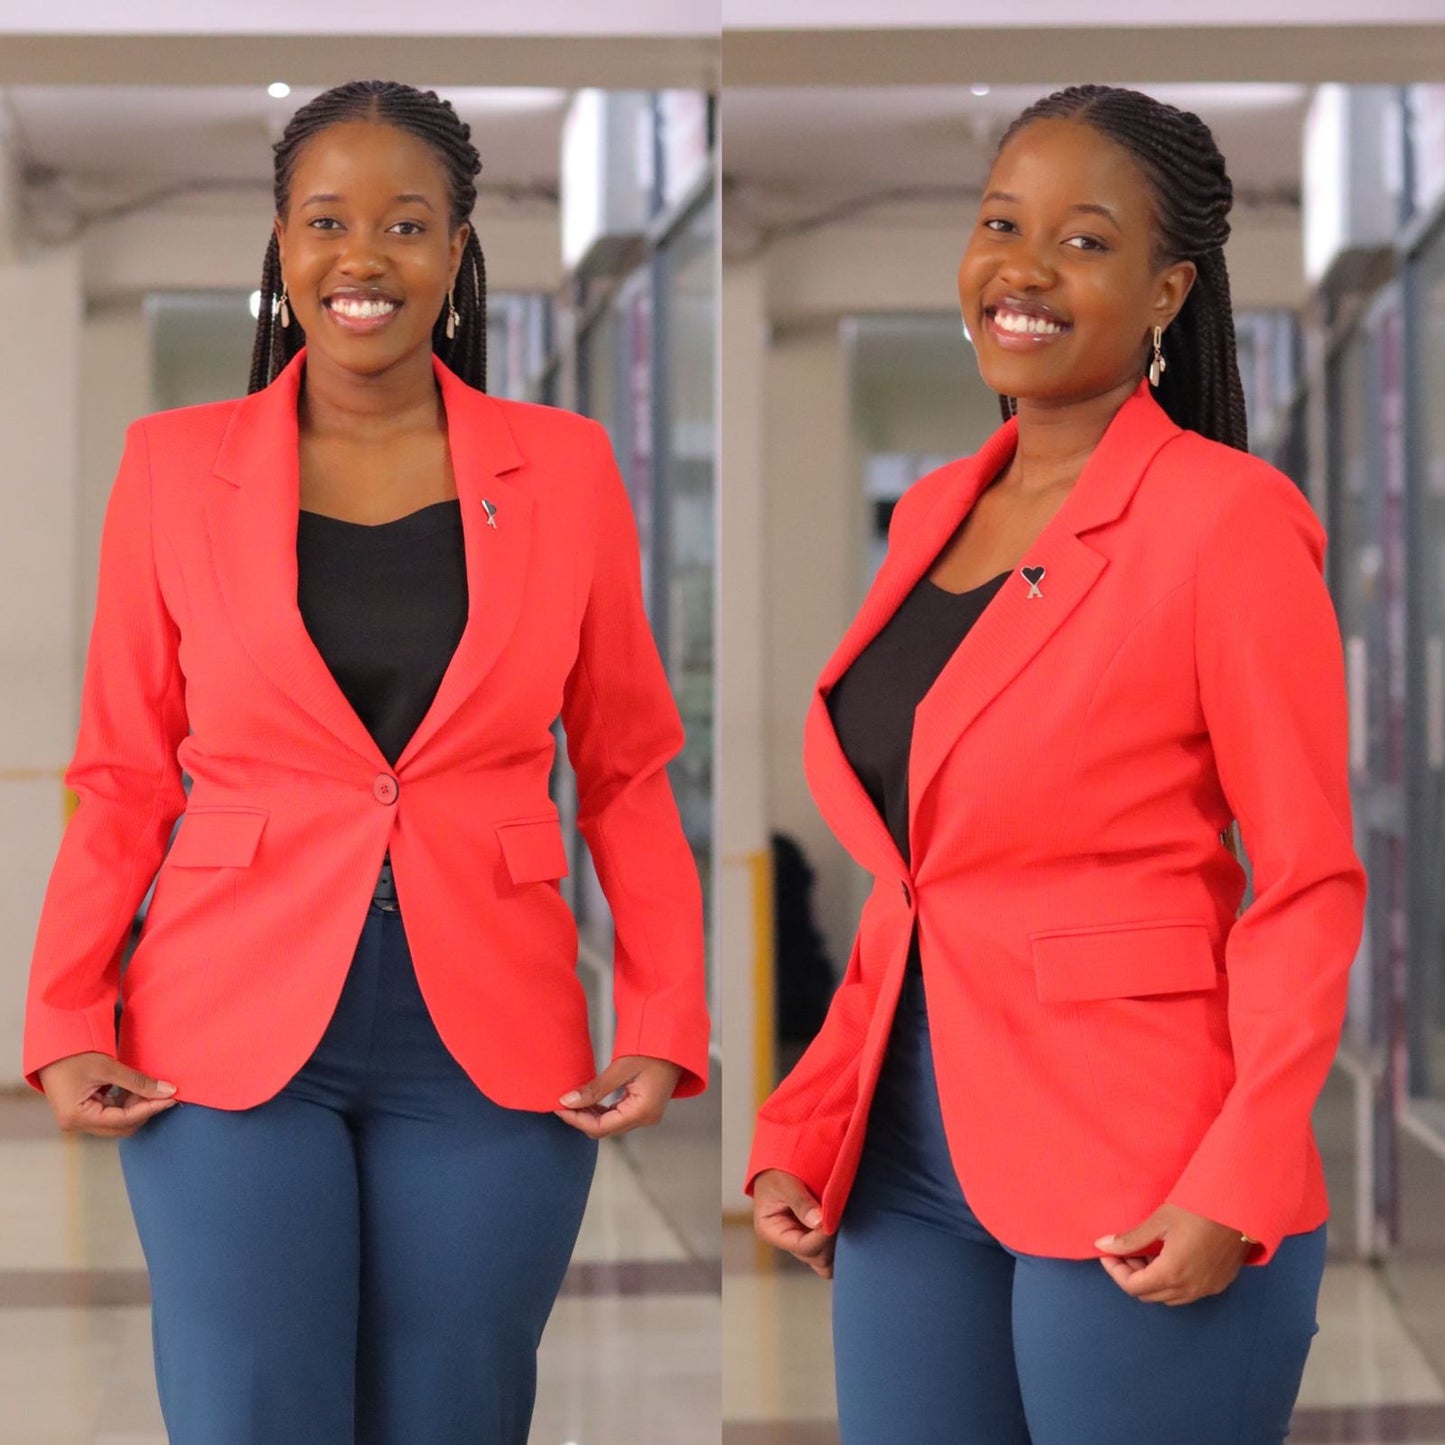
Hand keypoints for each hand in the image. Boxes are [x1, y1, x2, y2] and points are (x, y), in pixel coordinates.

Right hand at [37, 1052, 179, 1138]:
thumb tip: (168, 1091)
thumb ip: (139, 1082)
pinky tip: (136, 1089)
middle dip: (144, 1110)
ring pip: (117, 1122)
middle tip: (162, 1092)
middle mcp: (76, 1124)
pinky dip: (126, 1103)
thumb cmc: (74, 1055)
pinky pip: (110, 1114)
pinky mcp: (82, 1112)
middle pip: (121, 1127)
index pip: (123, 1120)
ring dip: (136, 1106)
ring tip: (149, 1087)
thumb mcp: (109, 1068)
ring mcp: (78, 1120)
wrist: (52, 1046)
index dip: (150, 1108)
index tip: (172, 1098)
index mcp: (77, 1117)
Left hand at [555, 1055, 682, 1137]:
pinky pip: (618, 1116)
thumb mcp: (621, 1067)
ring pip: (610, 1125)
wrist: (675, 1041)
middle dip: (581, 1118)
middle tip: (562, 1102)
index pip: (600, 1127)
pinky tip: (589, 1100)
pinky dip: (601, 1111)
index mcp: (641, 1111)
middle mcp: (645, 1118)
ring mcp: (646, 1115)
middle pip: (604, 1130)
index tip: (559, 1107)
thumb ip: (594, 1088)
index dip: (576, 1119)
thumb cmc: (654, 1049)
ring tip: (573, 1100)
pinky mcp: (644, 1108)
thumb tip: (567, 1101)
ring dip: (590, 1115)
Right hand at [752, 1168, 835, 1278]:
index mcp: (771, 1230)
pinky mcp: (812, 1235)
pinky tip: (844, 1225)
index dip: (822, 1237)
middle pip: (816, 1258)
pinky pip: (829, 1250)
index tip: (834, 1218)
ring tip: (844, 1222)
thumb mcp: (785, 1182)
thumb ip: (801, 1202)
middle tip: (842, 1218)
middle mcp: (786, 1241)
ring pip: (825, 1259)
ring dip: (837, 1245)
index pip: (802, 1247)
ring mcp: (800, 1240)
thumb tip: (819, 1223)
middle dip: (831, 1242)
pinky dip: (838, 1242)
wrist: (777, 1163)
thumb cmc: (777, 1170)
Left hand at [1095, 1203, 1252, 1304]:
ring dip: (1151, 1280)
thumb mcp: (1159, 1221)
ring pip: (1168, 1296)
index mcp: (1172, 1274)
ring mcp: (1207, 1289)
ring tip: (1145, 1253)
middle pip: (1149, 1295)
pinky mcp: (1219, 1284)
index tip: (1108, 1253)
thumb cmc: (1198, 1209)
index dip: (1115, 1271)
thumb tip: (1102, 1245)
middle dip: (1131, 1274)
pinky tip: (1168, 1258)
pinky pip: (1187, 1292)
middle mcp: (1190, 1289)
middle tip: (1125, 1250)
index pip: (1133, 1287)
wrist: (1240, 1207)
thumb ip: (1130, 1239)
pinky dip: (1171, 1281)